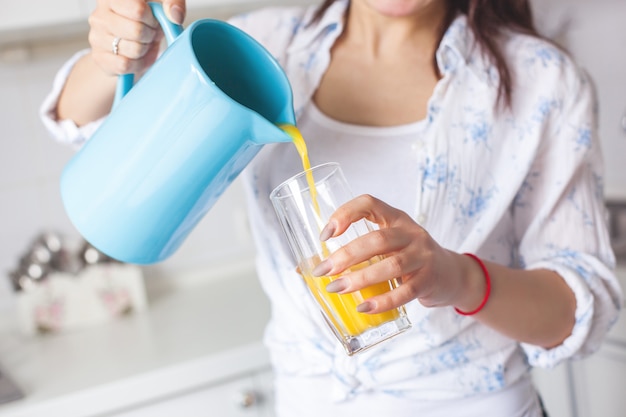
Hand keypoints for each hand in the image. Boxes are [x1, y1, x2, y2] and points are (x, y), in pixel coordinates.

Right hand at [87, 0, 185, 75]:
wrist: (132, 45)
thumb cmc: (148, 22)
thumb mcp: (162, 6)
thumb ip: (173, 2)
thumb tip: (175, 16)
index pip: (138, 9)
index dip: (152, 18)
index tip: (152, 19)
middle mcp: (99, 14)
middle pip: (137, 31)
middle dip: (150, 35)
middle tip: (149, 34)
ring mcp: (96, 36)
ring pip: (133, 49)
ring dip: (144, 50)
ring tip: (142, 43)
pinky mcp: (99, 58)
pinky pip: (125, 65)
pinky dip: (137, 64)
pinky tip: (136, 57)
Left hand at [313, 194, 484, 313]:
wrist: (451, 275)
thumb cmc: (406, 258)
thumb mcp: (385, 246)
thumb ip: (353, 253)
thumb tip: (302, 269)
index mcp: (395, 218)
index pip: (369, 202)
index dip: (345, 213)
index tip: (326, 234)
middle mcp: (411, 233)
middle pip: (377, 239)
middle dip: (346, 255)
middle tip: (322, 271)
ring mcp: (422, 256)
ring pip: (390, 265)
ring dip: (359, 279)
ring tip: (336, 289)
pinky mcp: (428, 280)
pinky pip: (404, 292)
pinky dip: (382, 301)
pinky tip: (362, 307)